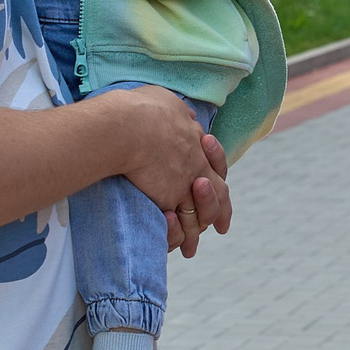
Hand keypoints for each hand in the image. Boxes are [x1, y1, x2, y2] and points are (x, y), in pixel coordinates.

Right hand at [104, 87, 227, 247]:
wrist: (126, 126)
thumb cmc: (139, 109)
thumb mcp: (165, 101)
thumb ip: (176, 110)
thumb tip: (184, 111)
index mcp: (195, 139)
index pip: (212, 162)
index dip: (216, 174)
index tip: (214, 183)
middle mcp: (197, 162)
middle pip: (217, 190)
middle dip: (220, 209)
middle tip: (223, 226)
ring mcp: (187, 182)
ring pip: (204, 211)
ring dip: (201, 229)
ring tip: (195, 246)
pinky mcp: (173, 197)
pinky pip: (186, 223)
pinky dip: (185, 237)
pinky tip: (184, 249)